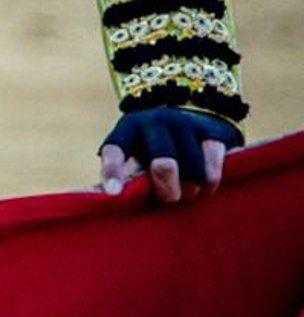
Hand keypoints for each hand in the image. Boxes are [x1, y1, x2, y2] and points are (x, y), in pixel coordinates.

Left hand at [97, 108, 240, 204]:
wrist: (192, 116)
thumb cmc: (152, 151)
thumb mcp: (132, 158)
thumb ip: (122, 179)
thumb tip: (103, 199)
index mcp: (127, 131)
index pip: (116, 150)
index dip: (113, 171)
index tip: (114, 193)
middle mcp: (155, 122)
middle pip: (164, 166)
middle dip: (167, 192)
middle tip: (168, 200)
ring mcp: (185, 124)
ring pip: (193, 171)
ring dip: (190, 191)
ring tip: (186, 194)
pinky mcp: (212, 132)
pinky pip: (213, 168)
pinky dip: (209, 185)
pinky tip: (203, 187)